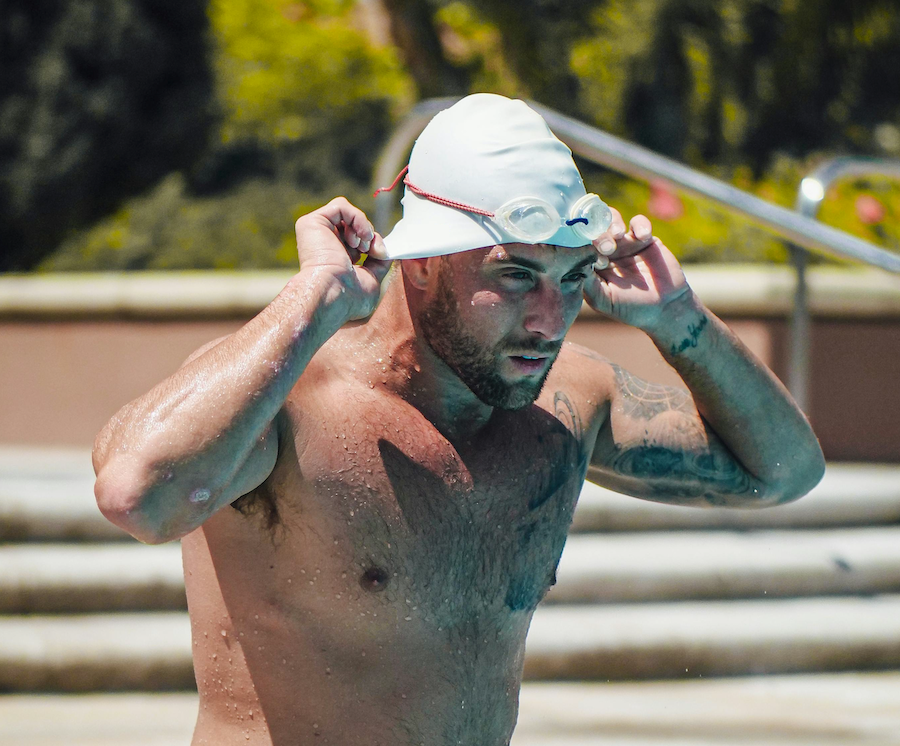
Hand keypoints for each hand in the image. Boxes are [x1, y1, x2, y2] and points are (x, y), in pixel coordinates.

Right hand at [294, 197, 392, 320]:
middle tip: (368, 250)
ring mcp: (315, 232)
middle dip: (368, 235)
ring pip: (346, 213)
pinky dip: (357, 218)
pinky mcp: (311, 222)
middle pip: (352, 224)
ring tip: (361, 245)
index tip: (377, 255)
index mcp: (334, 258)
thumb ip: (378, 261)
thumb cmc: (348, 298)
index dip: (371, 242)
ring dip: (362, 226)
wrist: (332, 294)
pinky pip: (341, 206)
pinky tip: (359, 236)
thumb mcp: (372, 278)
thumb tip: (384, 248)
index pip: (356, 238)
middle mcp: (323, 244)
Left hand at [583, 208, 691, 330]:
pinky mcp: (644, 239)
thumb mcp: (603, 299)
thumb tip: (576, 263)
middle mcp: (605, 250)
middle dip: (598, 234)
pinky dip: (640, 225)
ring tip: (619, 234)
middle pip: (594, 229)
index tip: (587, 249)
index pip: (579, 244)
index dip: (580, 241)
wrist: (664, 308)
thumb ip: (588, 283)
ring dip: (613, 223)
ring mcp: (624, 243)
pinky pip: (638, 222)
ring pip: (612, 219)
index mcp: (591, 263)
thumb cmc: (629, 307)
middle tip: (607, 247)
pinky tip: (643, 237)